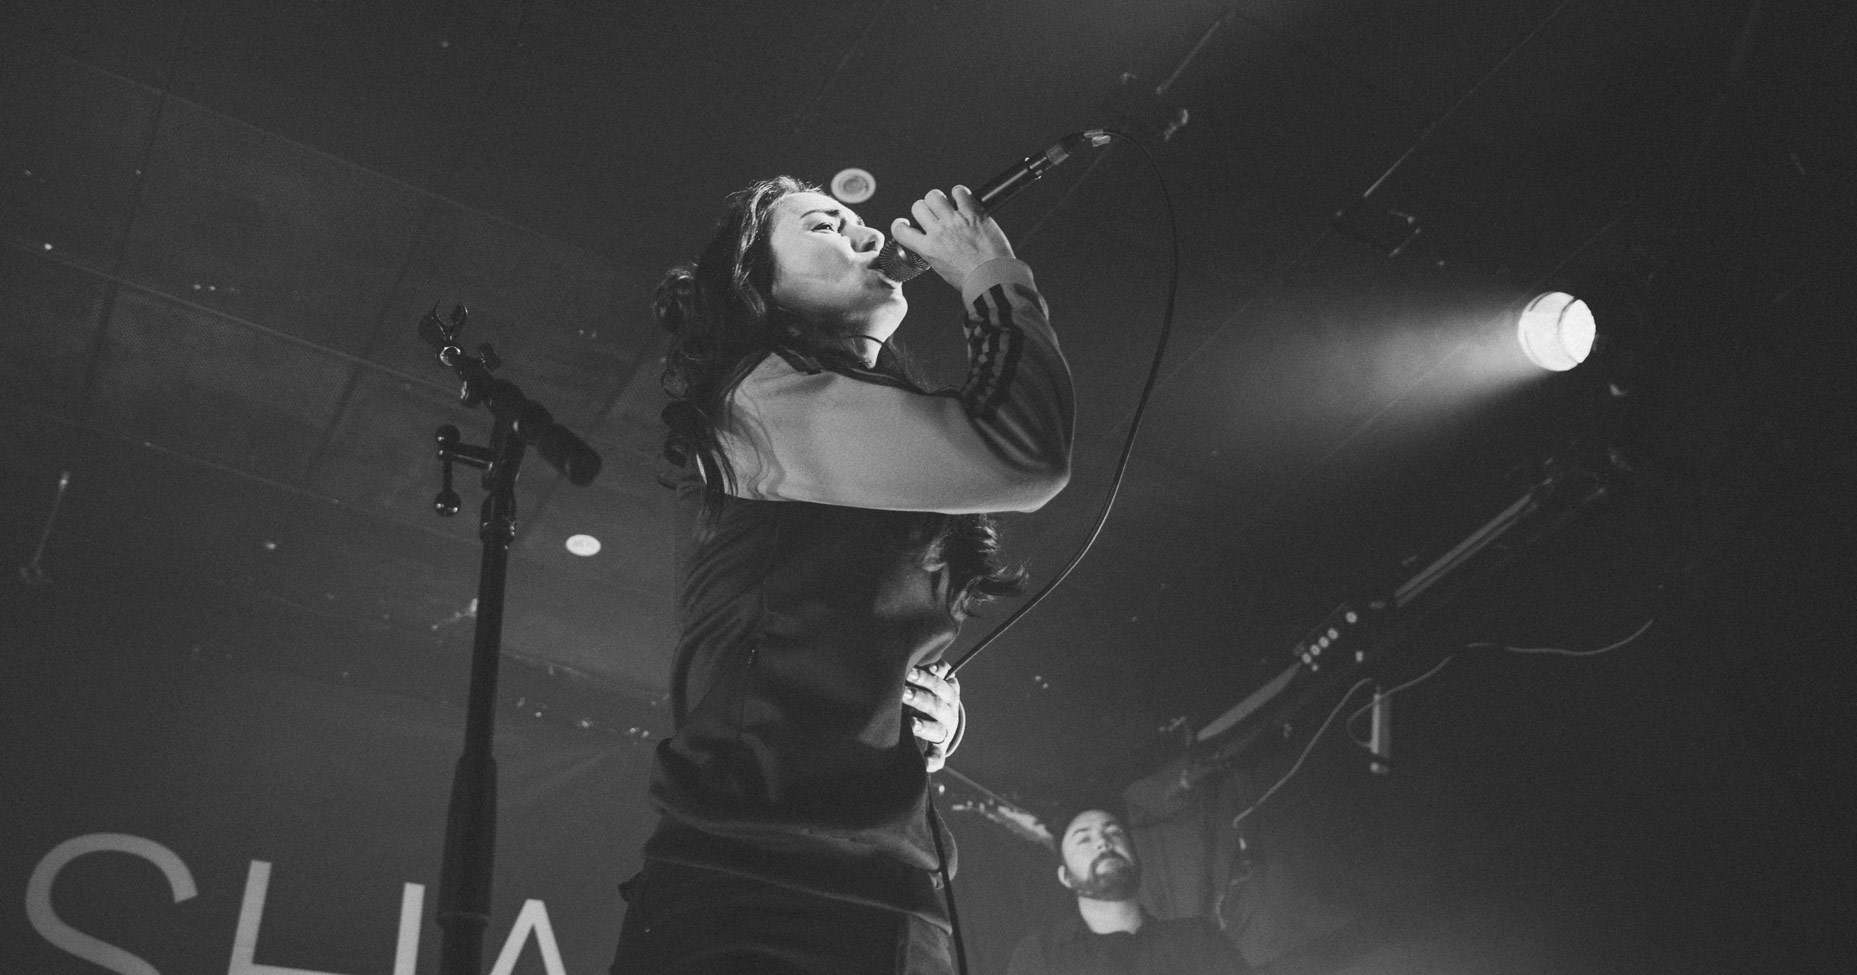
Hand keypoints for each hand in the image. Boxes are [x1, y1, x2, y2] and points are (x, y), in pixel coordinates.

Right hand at [889, 186, 1014, 289]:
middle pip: (918, 206)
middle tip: (935, 215)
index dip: (900, 225)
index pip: (900, 230)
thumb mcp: (943, 270)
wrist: (994, 279)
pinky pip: (959, 192)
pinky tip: (964, 202)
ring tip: (949, 206)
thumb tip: (933, 243)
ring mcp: (954, 221)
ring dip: (940, 199)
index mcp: (928, 249)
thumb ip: (934, 253)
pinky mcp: (972, 213)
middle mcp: (938, 232)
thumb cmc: (973, 280)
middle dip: (925, 209)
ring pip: (934, 195)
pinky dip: (960, 194)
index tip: (905, 224)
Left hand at [905, 661, 962, 772]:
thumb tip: (931, 663)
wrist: (941, 724)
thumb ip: (935, 669)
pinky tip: (923, 763)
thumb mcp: (935, 680)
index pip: (940, 684)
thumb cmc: (930, 694)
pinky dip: (932, 761)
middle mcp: (948, 713)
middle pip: (937, 705)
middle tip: (903, 692)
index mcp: (948, 694)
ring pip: (937, 730)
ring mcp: (944, 733)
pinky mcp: (938, 752)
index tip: (908, 672)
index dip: (926, 678)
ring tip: (911, 724)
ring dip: (925, 727)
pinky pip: (937, 759)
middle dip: (920, 698)